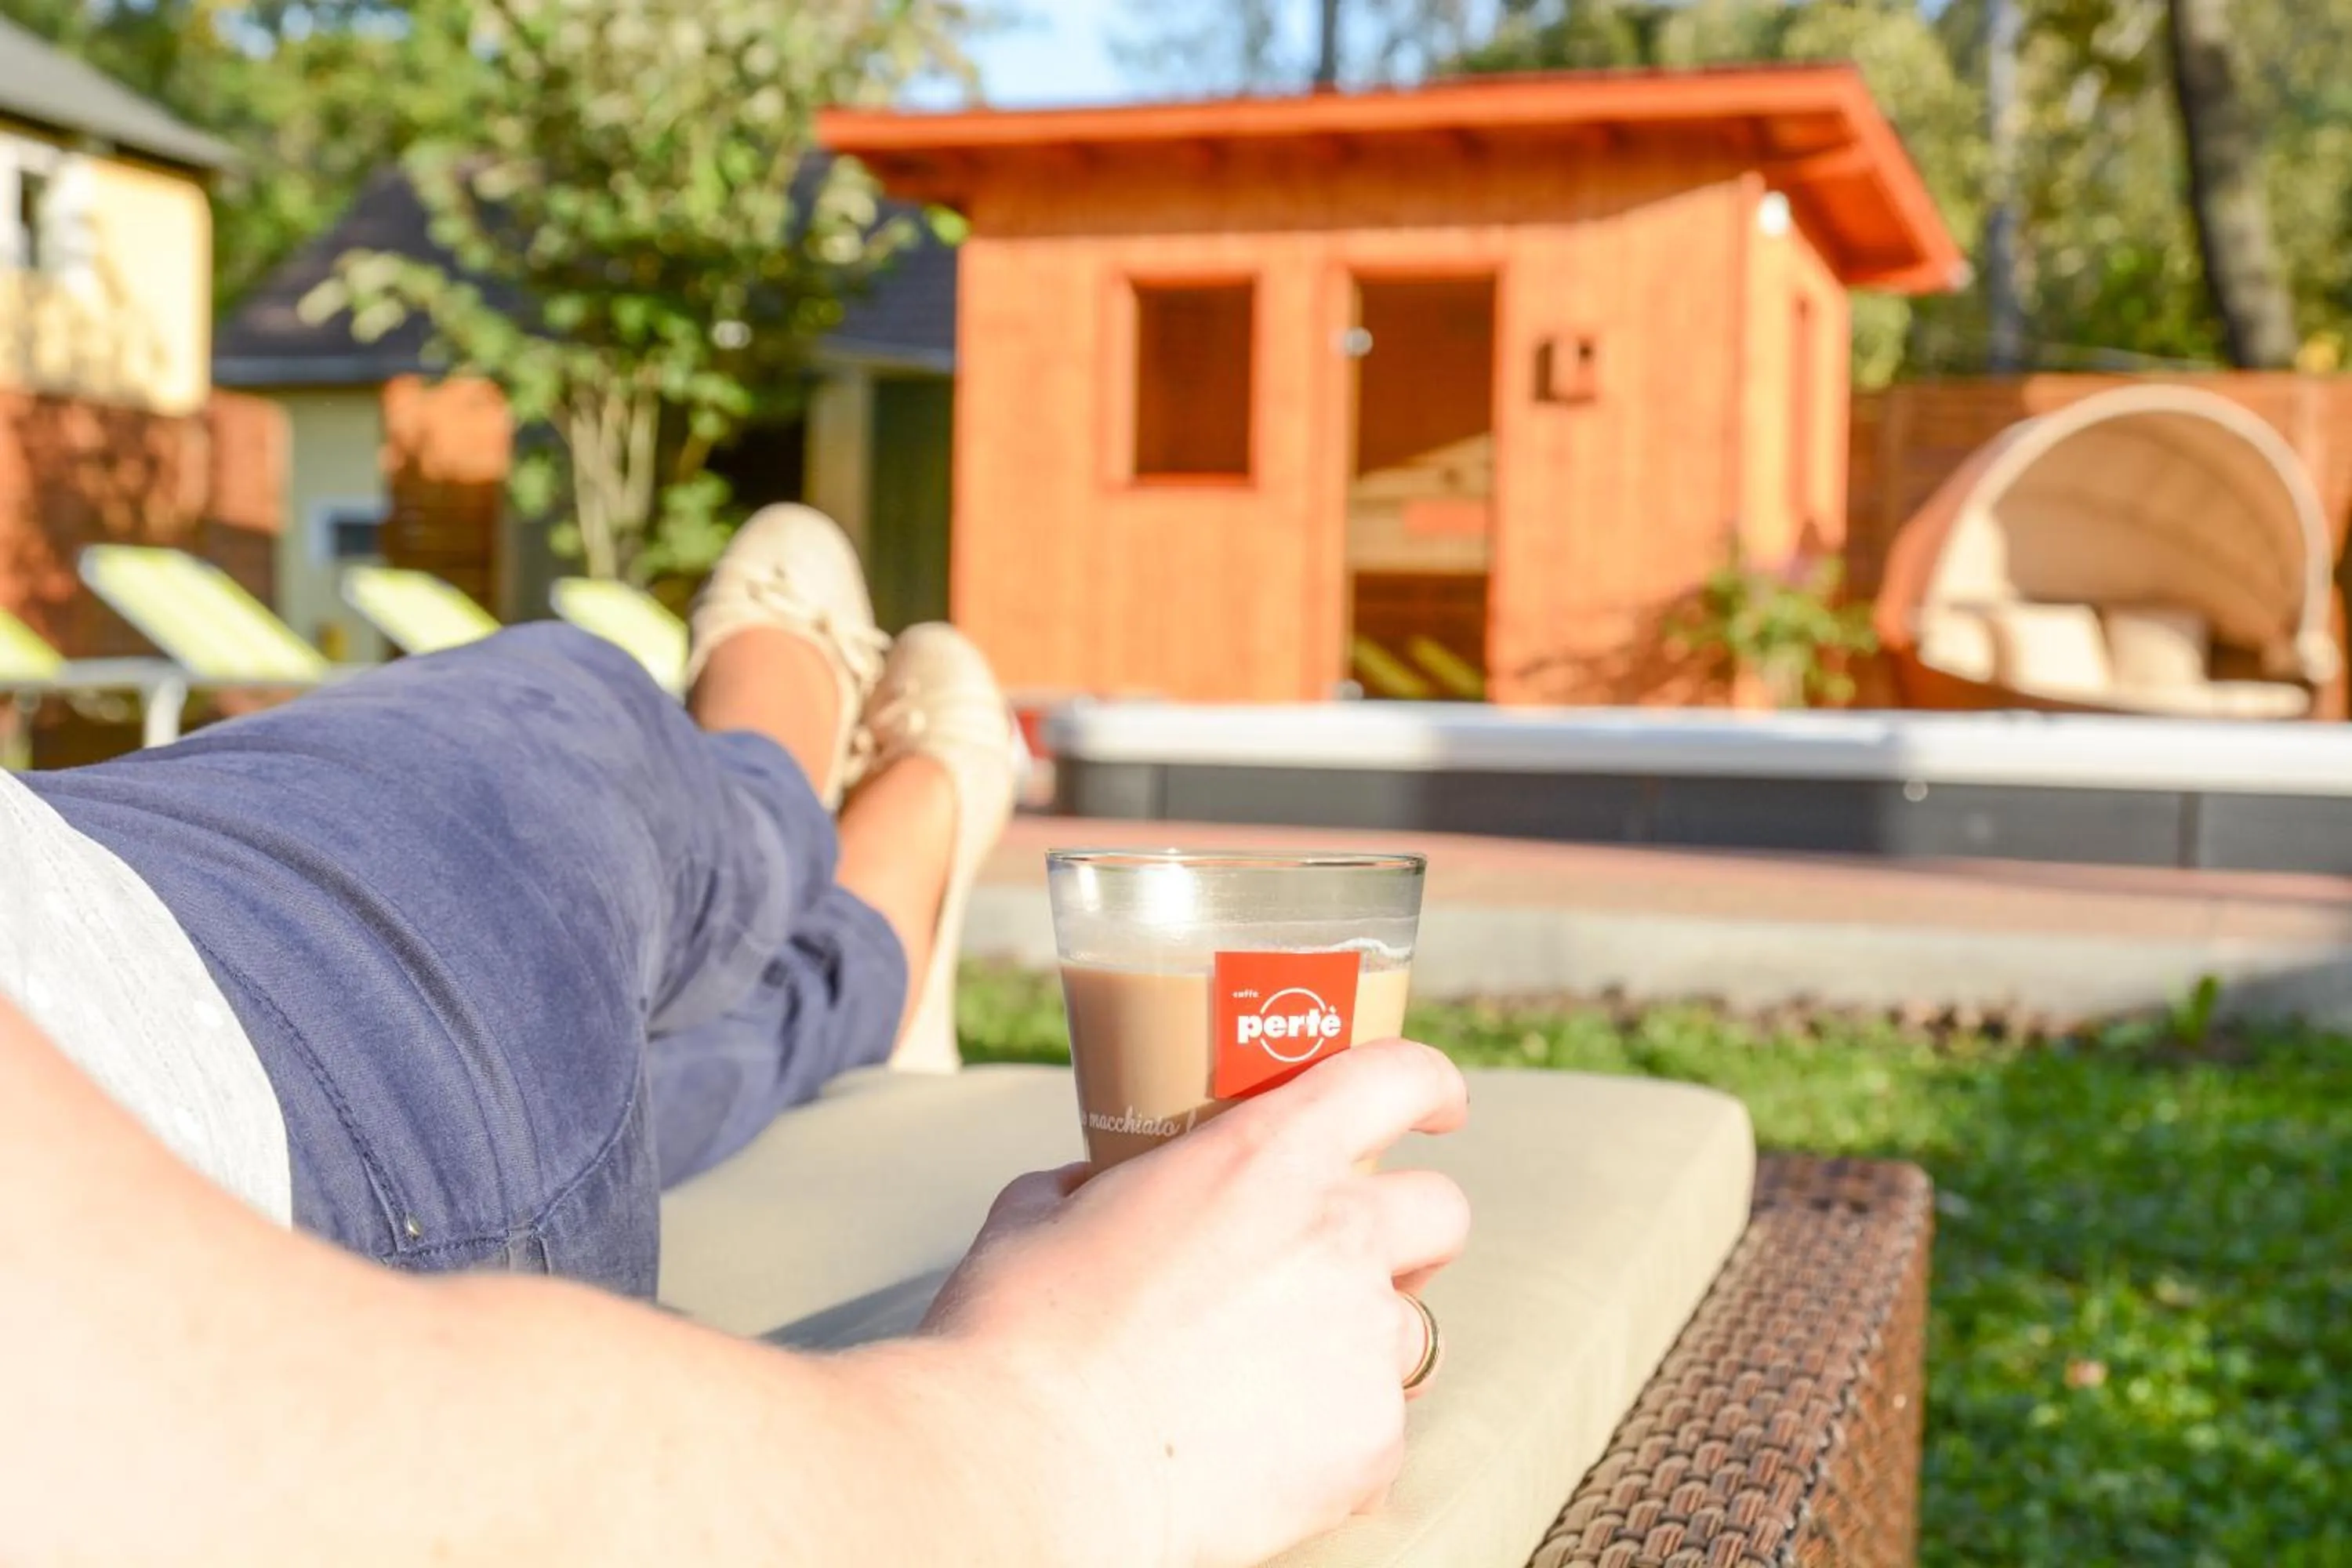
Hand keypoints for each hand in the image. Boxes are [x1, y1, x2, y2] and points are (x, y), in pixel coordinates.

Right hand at [922, 1037, 1471, 1567]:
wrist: (1036, 1463)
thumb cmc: (1022, 1333)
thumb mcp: (1039, 1214)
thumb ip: (1090, 1187)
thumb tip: (1087, 1194)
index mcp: (1266, 1155)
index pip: (1394, 1079)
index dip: (1428, 1085)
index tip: (1437, 1107)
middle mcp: (1338, 1234)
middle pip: (1441, 1210)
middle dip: (1411, 1234)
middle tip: (1351, 1265)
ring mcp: (1364, 1338)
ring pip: (1411, 1331)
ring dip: (1361, 1346)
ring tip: (1275, 1385)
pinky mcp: (1371, 1438)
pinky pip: (1382, 1431)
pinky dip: (1337, 1444)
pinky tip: (1265, 1458)